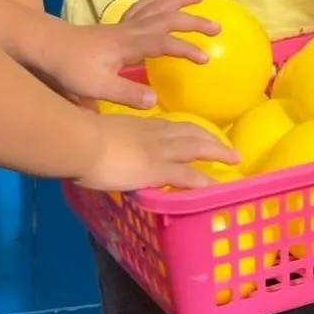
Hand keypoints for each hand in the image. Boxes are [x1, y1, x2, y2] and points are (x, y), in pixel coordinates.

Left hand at [43, 0, 219, 109]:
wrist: (46, 46)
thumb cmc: (70, 68)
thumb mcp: (95, 87)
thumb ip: (125, 92)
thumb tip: (154, 99)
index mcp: (129, 44)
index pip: (164, 42)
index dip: (186, 48)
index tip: (206, 58)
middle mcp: (130, 30)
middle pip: (167, 18)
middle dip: (193, 21)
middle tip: (217, 25)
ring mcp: (124, 25)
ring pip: (157, 7)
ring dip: (179, 1)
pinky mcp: (117, 26)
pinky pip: (145, 8)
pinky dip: (160, 2)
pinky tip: (166, 3)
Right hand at [77, 112, 239, 191]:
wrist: (80, 141)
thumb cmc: (81, 137)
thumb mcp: (99, 134)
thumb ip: (108, 141)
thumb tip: (103, 149)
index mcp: (140, 125)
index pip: (171, 126)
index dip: (188, 130)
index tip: (199, 135)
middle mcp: (155, 134)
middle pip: (191, 132)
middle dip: (210, 138)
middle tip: (226, 147)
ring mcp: (159, 150)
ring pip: (197, 147)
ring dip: (217, 152)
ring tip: (233, 159)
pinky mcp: (157, 169)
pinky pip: (188, 175)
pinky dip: (204, 181)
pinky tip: (217, 188)